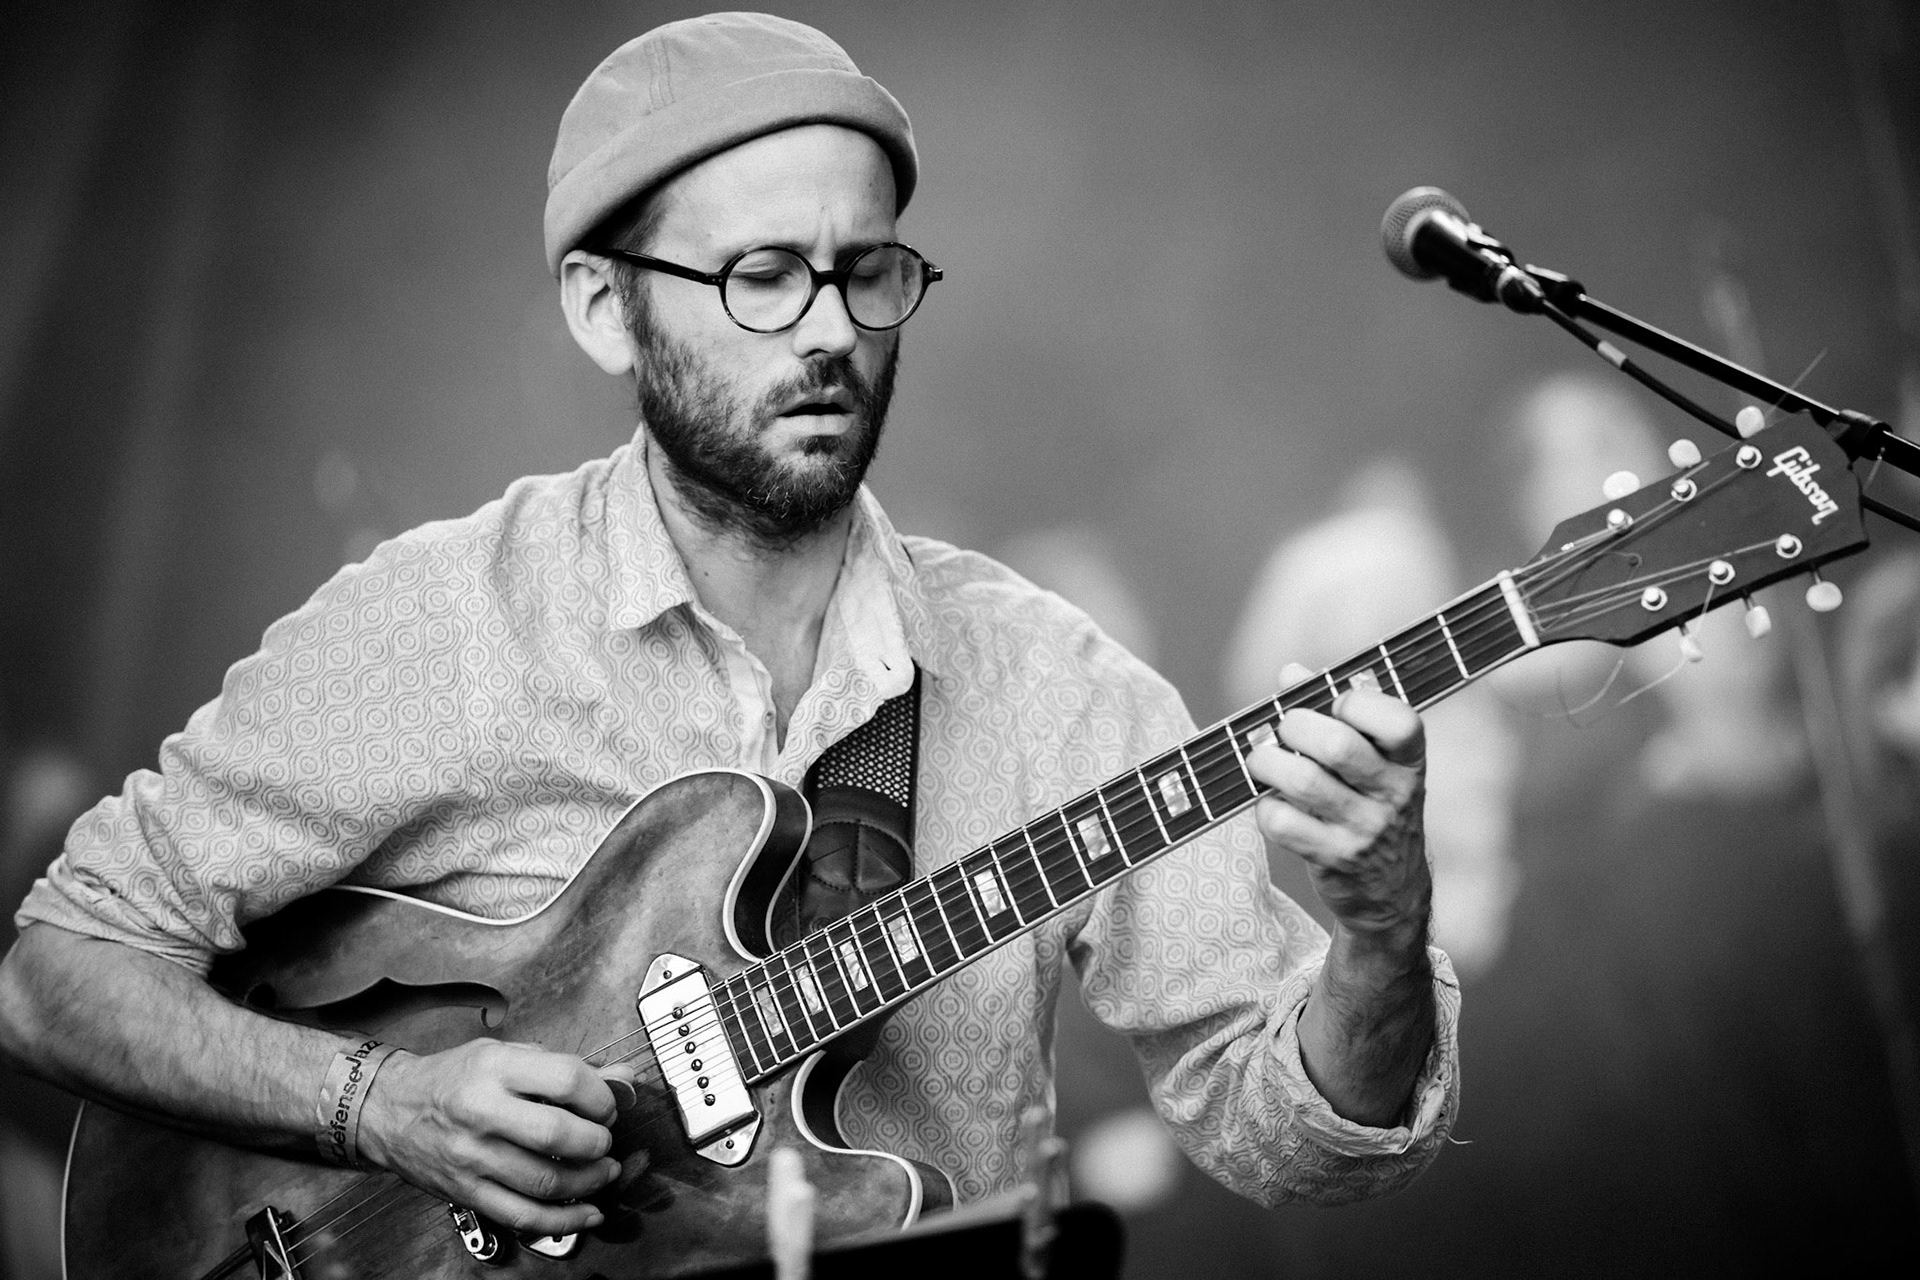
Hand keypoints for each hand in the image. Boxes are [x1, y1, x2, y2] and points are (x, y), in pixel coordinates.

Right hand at [357, 1039, 633, 1235]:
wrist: (388, 1110)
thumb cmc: (452, 1079)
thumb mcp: (504, 1056)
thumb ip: (563, 1068)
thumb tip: (623, 1078)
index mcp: (495, 1069)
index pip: (566, 1080)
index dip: (600, 1095)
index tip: (606, 1104)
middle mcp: (482, 1112)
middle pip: (557, 1134)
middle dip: (597, 1140)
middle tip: (604, 1138)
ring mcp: (472, 1157)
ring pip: (545, 1180)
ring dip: (589, 1181)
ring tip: (602, 1170)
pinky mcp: (467, 1192)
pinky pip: (523, 1215)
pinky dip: (563, 1220)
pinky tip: (586, 1212)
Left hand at [1245, 674, 1430, 945]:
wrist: (1392, 893)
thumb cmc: (1371, 804)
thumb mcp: (1374, 761)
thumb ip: (1336, 713)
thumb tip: (1290, 672)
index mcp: (1410, 760)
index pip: (1398, 720)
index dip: (1356, 702)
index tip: (1334, 705)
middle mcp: (1395, 794)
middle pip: (1337, 746)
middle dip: (1294, 726)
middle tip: (1283, 730)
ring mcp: (1366, 830)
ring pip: (1303, 781)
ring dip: (1267, 762)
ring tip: (1262, 760)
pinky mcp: (1334, 860)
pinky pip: (1282, 821)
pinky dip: (1265, 806)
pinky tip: (1272, 804)